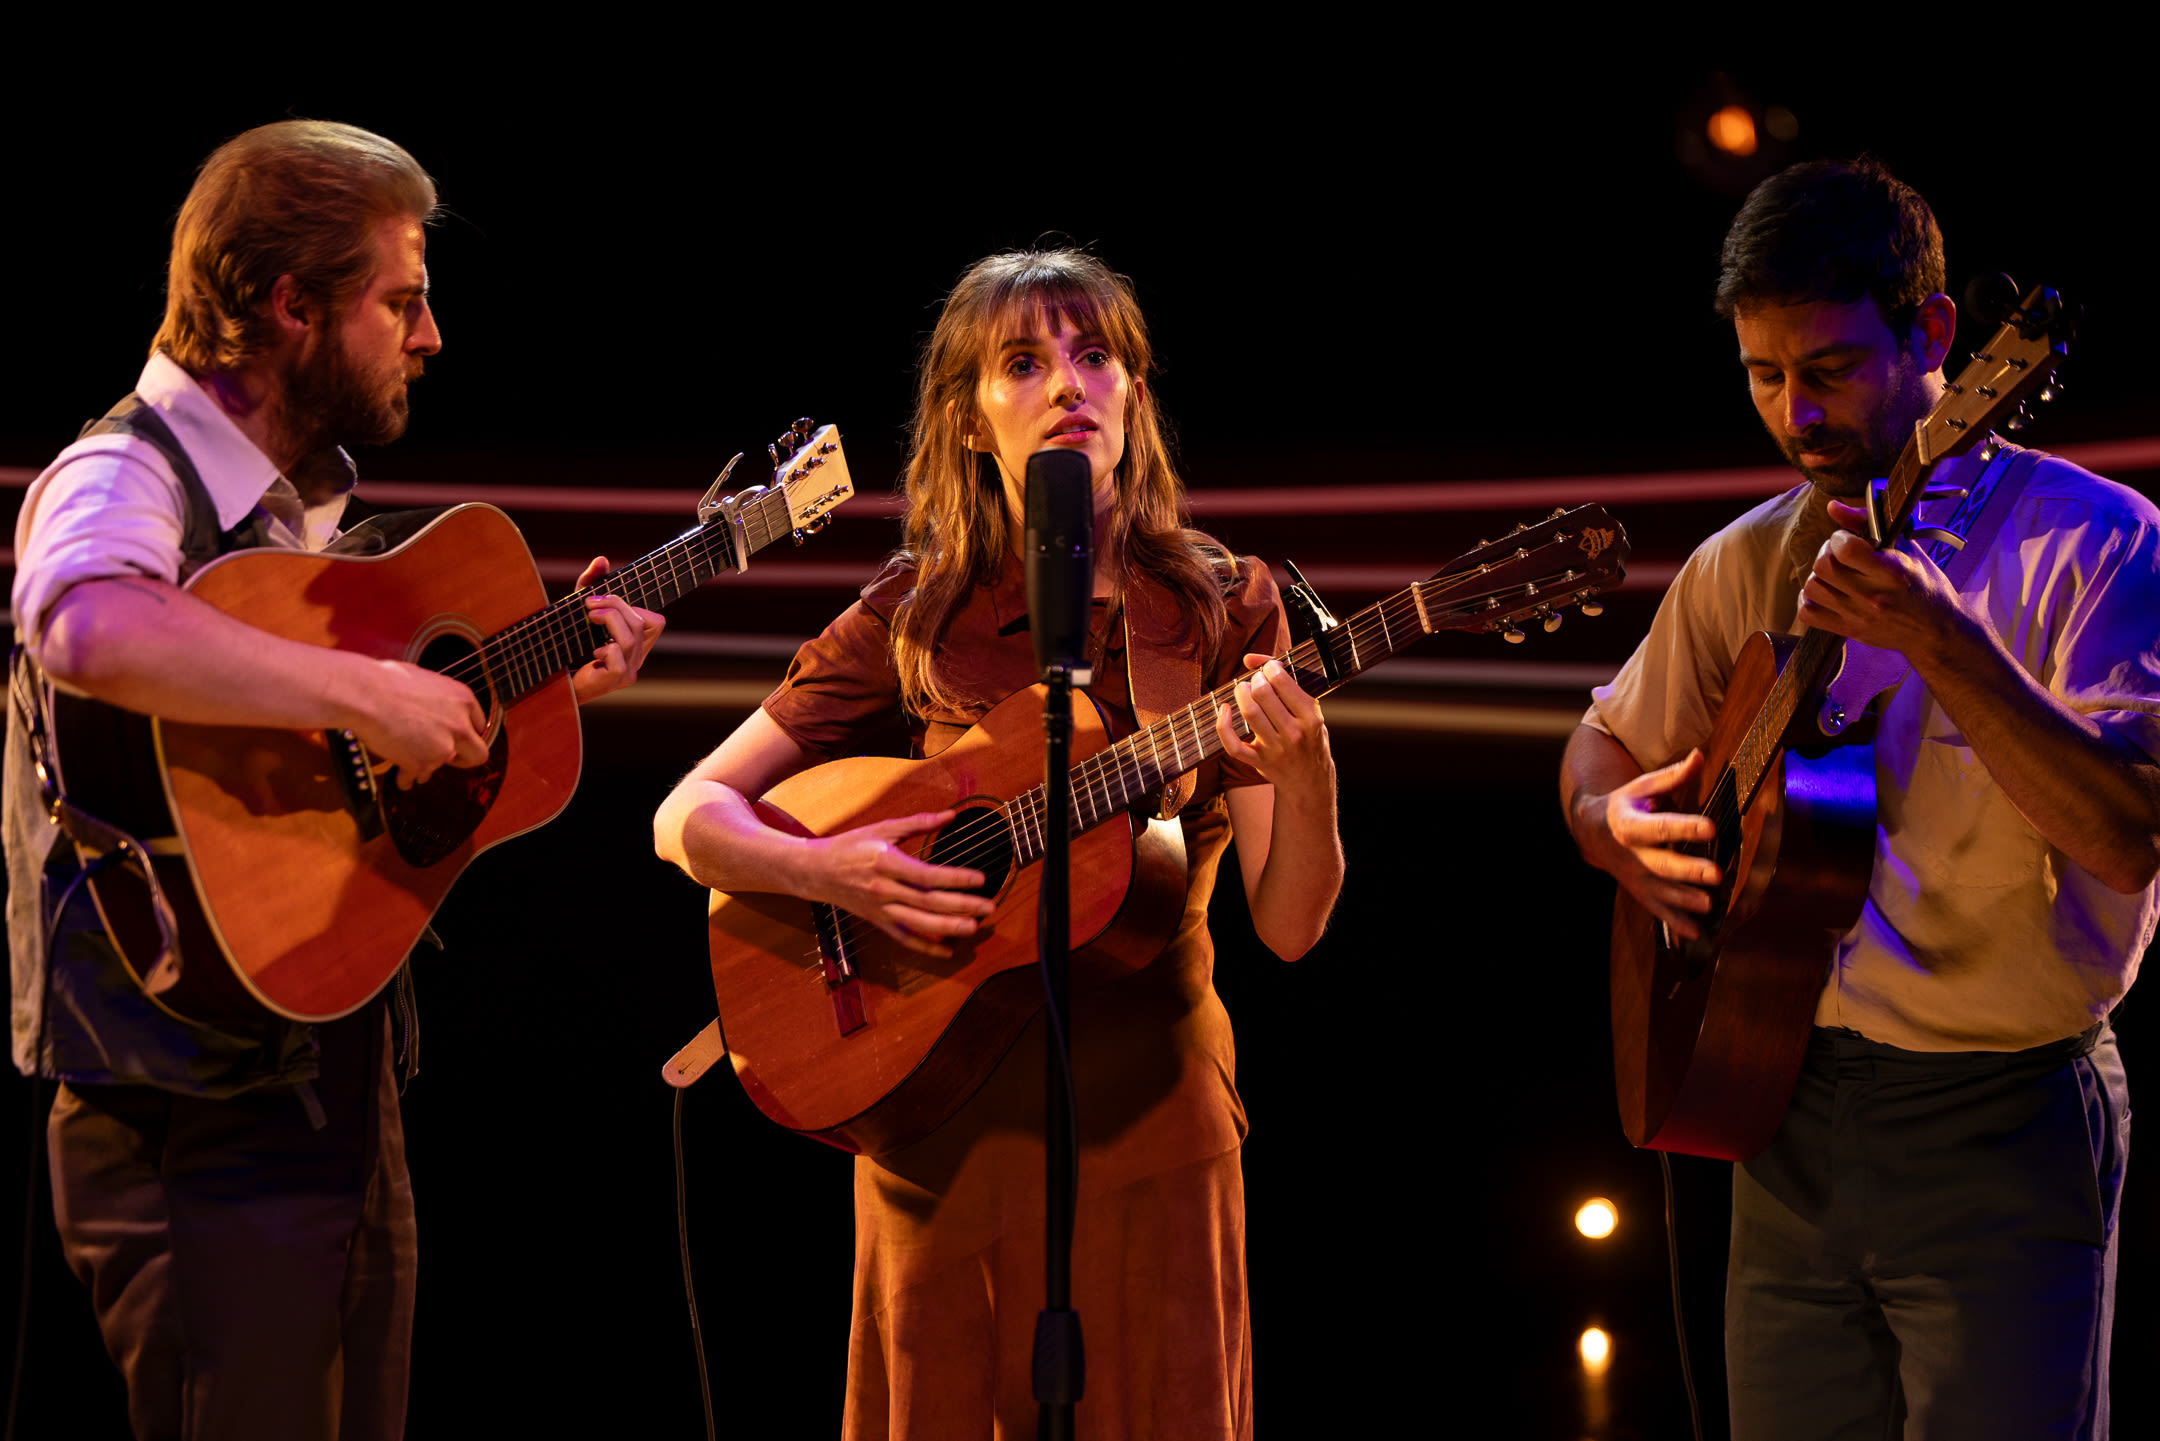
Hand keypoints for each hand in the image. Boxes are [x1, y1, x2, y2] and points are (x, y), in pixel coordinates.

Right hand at [353, 660, 489, 785]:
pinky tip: (398, 772)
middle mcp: (460, 725)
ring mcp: (443, 747)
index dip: (466, 733)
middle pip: (479, 754)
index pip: (479, 725)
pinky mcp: (422, 764)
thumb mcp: (425, 680)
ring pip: (442, 767)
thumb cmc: (385, 680)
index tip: (457, 738)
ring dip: (427, 765)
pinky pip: (416, 778)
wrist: (364, 694)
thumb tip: (432, 707)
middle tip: (449, 759)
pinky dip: (406, 777)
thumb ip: (438, 700)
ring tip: (408, 758)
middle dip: (463, 759)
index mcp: (463, 700)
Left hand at [570, 557, 665, 703]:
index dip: (632, 606)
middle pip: (642, 623)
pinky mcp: (615, 681)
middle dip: (615, 605)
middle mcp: (637, 659)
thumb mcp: (578, 611)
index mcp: (635, 645)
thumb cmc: (564, 646)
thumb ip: (590, 585)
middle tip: (589, 604)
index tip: (602, 602)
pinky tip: (592, 652)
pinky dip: (606, 648)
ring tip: (589, 617)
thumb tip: (602, 560)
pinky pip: (619, 658)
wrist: (547, 682)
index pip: (656, 621)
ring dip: (609, 619)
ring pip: (632, 637)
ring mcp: (628, 673)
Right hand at [808, 810, 996, 958]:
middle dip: (961, 907)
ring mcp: (879, 909)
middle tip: (988, 907)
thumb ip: (918, 823)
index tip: (979, 879)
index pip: (927, 875)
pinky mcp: (877, 921)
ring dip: (948, 929)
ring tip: (973, 928)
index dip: (955, 878)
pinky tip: (947, 950)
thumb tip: (951, 815)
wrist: (816, 870)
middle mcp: (883, 889)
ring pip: (917, 924)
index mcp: (886, 862)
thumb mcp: (883, 828)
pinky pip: (903, 937)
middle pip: (927, 903)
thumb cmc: (851, 846)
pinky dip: (925, 947)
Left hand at [1215, 654, 1333, 797]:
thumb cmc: (1309, 738)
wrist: (1309, 781)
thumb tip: (1251, 659)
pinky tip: (1224, 710)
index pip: (1283, 683)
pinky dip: (1223, 725)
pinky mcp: (1257, 761)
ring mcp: (1274, 749)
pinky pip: (1233, 744)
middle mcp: (1294, 733)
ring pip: (1249, 713)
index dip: (1270, 668)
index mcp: (1311, 718)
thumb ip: (1288, 683)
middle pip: (1263, 695)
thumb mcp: (1311, 711)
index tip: (1269, 668)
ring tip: (1243, 689)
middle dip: (1255, 679)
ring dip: (1241, 694)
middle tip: (1256, 679)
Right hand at [1575, 749, 1721, 939]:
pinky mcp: (1639, 891)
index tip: (1709, 828)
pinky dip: (1674, 923)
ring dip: (1684, 900)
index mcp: (1630, 824)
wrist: (1591, 831)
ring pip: (1660, 891)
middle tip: (1714, 874)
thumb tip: (1699, 756)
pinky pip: (1656, 909)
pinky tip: (1695, 933)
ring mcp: (1634, 876)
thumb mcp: (1641, 787)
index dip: (1684, 828)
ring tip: (1708, 905)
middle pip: (1661, 864)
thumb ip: (1672, 776)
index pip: (1660, 827)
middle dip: (1688, 871)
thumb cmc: (1623, 805)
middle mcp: (1631, 854)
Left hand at [1796, 500, 1963, 661]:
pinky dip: (1808, 600)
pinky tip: (1825, 592)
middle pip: (1823, 566)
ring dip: (1819, 575)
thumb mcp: (1908, 550)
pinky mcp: (1849, 631)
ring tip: (1835, 573)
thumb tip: (1833, 506)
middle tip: (1840, 554)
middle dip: (1827, 552)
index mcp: (1892, 572)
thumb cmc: (1924, 584)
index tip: (1847, 539)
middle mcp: (1873, 595)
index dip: (1839, 538)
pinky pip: (1807, 614)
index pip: (1845, 549)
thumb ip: (1869, 524)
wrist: (1937, 630)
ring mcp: (1859, 615)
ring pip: (1812, 587)